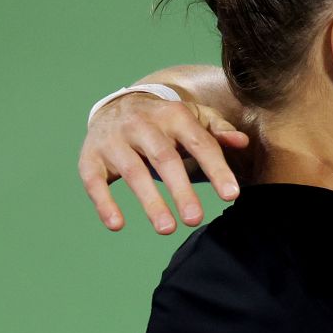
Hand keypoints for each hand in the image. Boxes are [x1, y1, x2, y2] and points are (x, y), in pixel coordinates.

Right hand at [79, 91, 248, 233]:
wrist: (118, 104)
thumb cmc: (166, 120)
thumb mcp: (195, 117)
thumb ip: (219, 131)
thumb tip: (242, 143)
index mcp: (173, 115)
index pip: (199, 143)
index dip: (216, 169)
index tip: (231, 195)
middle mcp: (142, 124)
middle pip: (164, 157)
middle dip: (180, 189)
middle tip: (195, 219)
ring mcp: (114, 139)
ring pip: (133, 171)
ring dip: (150, 201)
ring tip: (167, 229)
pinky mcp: (91, 156)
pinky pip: (94, 180)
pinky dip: (103, 203)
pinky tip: (117, 225)